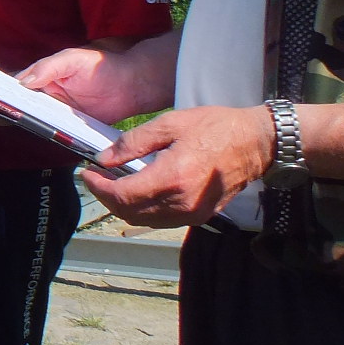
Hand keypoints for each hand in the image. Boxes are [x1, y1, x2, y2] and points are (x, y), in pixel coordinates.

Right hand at [18, 47, 167, 123]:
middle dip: (12, 109)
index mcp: (43, 76)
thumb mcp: (72, 59)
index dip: (4, 90)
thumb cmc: (102, 66)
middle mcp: (47, 95)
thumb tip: (23, 81)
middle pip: (23, 104)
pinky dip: (49, 134)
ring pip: (37, 119)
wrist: (132, 86)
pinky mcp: (71, 126)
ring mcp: (58, 111)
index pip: (18, 84)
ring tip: (16, 124)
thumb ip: (47, 67)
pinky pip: (56, 131)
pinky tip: (42, 134)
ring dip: (29, 122)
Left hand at [83, 106, 272, 226]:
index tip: (86, 173)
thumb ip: (133, 143)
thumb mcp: (170, 124)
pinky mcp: (200, 216)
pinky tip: (137, 190)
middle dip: (106, 196)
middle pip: (128, 212)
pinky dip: (142, 209)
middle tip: (96, 177)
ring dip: (122, 205)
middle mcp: (181, 202)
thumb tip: (104, 159)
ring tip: (113, 182)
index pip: (121, 195)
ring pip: (142, 220)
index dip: (97, 187)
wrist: (257, 143)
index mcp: (172, 178)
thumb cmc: (217, 128)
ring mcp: (192, 213)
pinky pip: (160, 220)